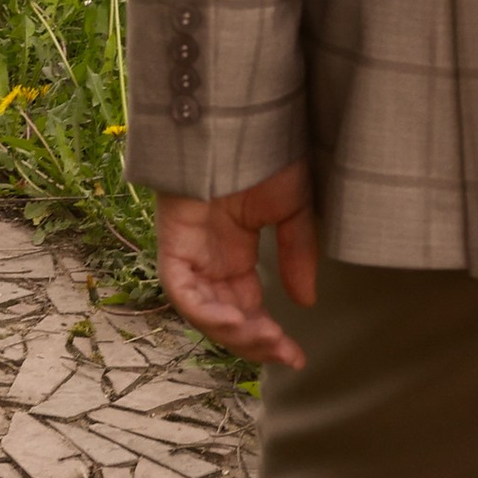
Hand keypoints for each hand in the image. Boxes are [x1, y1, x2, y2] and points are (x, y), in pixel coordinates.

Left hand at [154, 161, 318, 371]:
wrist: (235, 121)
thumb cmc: (263, 153)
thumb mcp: (292, 208)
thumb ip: (297, 254)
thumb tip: (305, 302)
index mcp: (235, 254)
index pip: (248, 309)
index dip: (269, 336)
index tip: (296, 356)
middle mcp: (210, 260)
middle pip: (226, 318)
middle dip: (254, 342)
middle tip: (284, 352)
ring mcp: (190, 253)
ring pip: (203, 312)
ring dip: (234, 332)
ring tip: (266, 338)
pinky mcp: (172, 244)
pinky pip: (182, 291)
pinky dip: (205, 310)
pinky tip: (235, 319)